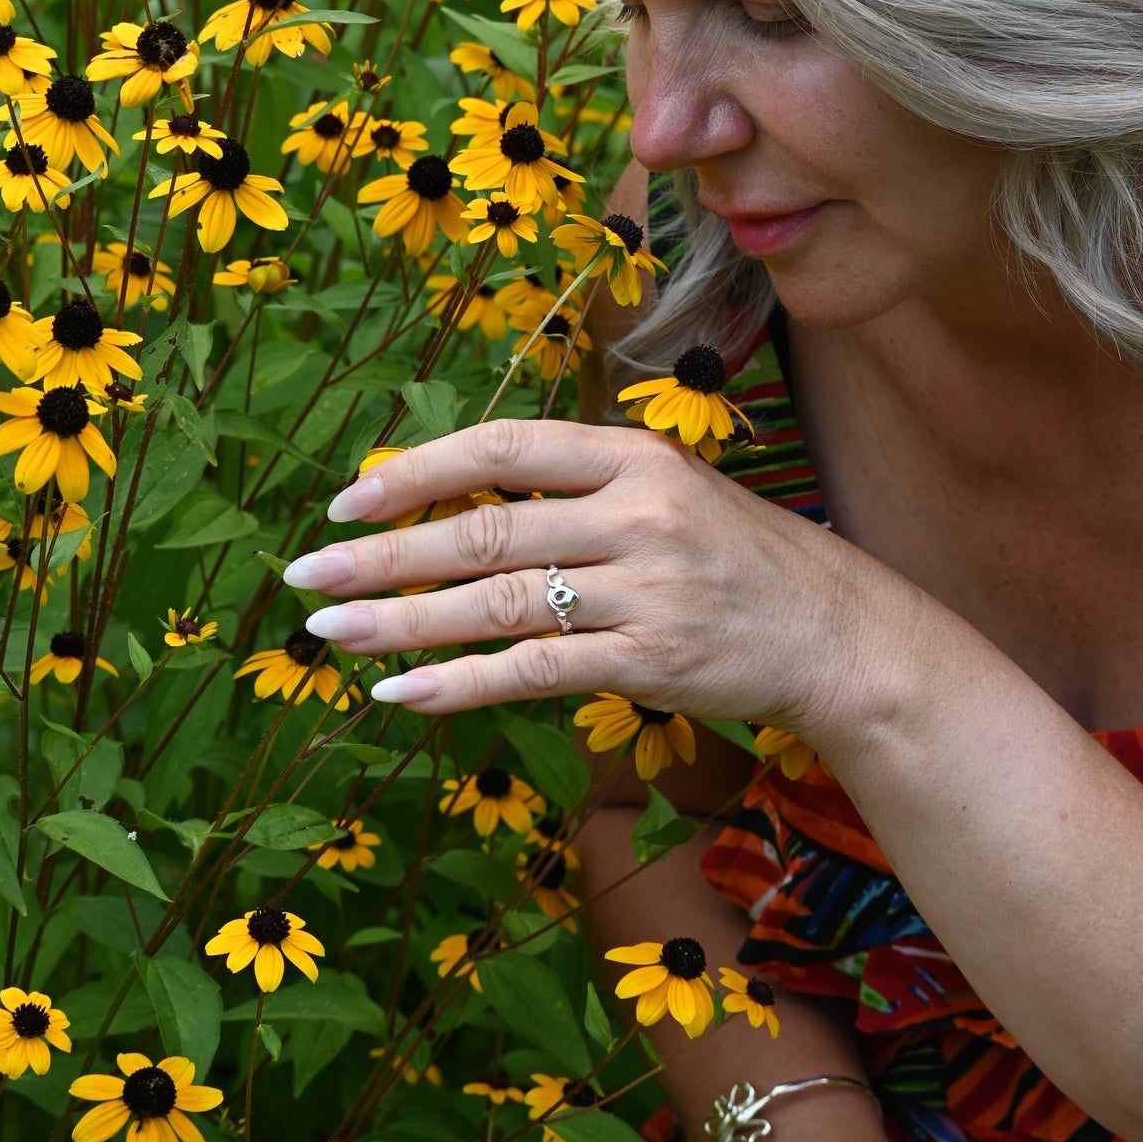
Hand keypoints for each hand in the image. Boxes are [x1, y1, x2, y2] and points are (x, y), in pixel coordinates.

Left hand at [282, 418, 893, 745]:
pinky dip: (460, 684)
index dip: (417, 471)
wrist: (836, 632)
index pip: (504, 449)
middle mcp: (640, 514)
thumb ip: (576, 490)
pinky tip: (402, 693)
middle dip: (382, 555)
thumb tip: (450, 504)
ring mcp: (647, 591)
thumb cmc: (736, 558)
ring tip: (329, 635)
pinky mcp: (652, 661)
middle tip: (306, 574)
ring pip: (497, 606)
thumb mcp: (670, 492)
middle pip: (485, 532)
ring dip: (400, 624)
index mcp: (637, 456)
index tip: (348, 497)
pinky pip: (533, 672)